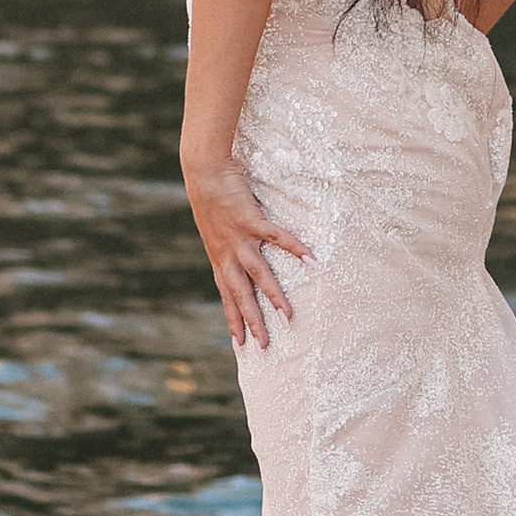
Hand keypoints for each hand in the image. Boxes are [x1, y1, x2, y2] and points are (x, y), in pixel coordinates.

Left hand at [182, 145, 309, 351]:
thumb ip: (224, 241)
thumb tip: (232, 251)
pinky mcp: (251, 220)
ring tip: (288, 316)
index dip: (232, 319)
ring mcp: (239, 238)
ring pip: (258, 275)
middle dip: (252, 320)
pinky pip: (277, 238)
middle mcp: (227, 253)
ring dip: (274, 296)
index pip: (226, 295)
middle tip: (263, 345)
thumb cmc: (209, 194)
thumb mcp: (213, 225)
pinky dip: (295, 248)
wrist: (204, 171)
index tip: (239, 342)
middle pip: (241, 294)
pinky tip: (311, 260)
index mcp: (219, 257)